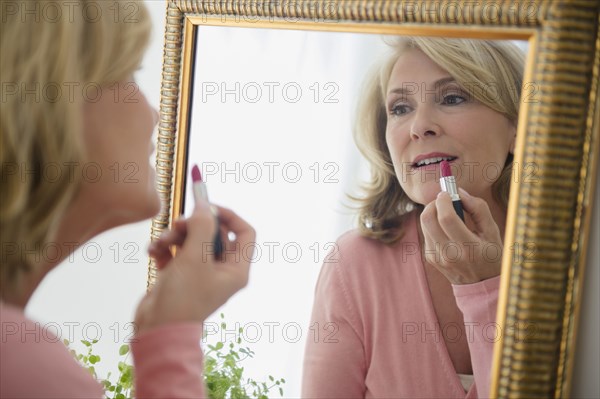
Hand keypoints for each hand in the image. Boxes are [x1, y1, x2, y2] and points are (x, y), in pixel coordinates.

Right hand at [134, 200, 255, 333]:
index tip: (208, 207)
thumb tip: (205, 205)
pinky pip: (177, 251)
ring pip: (193, 240)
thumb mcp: (195, 257)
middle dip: (194, 226)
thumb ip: (202, 226)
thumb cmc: (182, 298)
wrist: (156, 330)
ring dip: (175, 236)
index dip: (229, 216)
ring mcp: (201, 273)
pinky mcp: (181, 275)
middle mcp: (222, 270)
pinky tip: (153, 251)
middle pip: (214, 233)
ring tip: (161, 242)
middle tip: (178, 225)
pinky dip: (165, 248)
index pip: (245, 233)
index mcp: (236, 269)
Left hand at [420, 188, 502, 284]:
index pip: (446, 219)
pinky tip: (444, 227)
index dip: (444, 201)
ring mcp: (437, 258)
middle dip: (433, 203)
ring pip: (424, 224)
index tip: (447, 192)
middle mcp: (449, 254)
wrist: (480, 284)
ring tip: (446, 212)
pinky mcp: (430, 258)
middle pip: (428, 219)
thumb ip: (478, 208)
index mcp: (468, 247)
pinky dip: (432, 224)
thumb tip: (459, 191)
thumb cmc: (490, 254)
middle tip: (444, 199)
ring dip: (432, 212)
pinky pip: (425, 233)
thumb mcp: (492, 231)